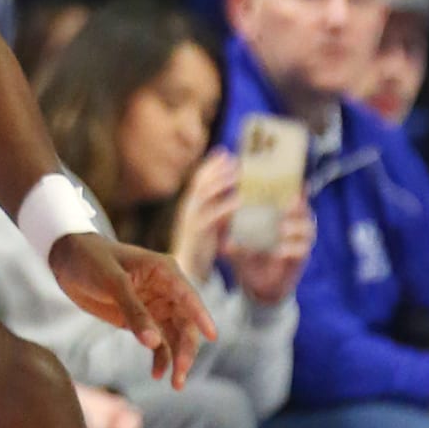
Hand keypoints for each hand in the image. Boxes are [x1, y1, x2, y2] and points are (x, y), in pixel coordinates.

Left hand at [50, 233, 216, 386]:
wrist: (68, 261)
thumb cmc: (91, 261)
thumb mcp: (112, 283)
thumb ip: (133, 311)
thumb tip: (153, 342)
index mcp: (164, 272)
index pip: (188, 296)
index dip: (201, 316)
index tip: (212, 336)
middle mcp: (166, 290)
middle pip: (186, 323)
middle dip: (186, 349)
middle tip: (181, 374)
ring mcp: (156, 306)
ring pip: (175, 336)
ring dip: (177, 359)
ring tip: (175, 384)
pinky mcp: (143, 320)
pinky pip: (158, 342)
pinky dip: (160, 358)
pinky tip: (157, 374)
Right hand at [170, 148, 238, 286]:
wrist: (189, 274)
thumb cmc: (202, 248)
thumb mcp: (210, 225)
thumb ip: (219, 209)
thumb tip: (237, 194)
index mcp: (191, 206)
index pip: (199, 179)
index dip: (211, 165)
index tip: (226, 153)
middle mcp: (188, 210)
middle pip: (200, 182)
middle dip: (217, 169)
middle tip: (235, 160)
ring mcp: (191, 221)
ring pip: (203, 195)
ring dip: (221, 182)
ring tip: (238, 174)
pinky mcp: (198, 234)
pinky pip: (211, 216)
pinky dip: (225, 206)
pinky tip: (239, 202)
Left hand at [226, 198, 315, 305]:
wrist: (255, 285)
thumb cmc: (247, 257)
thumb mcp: (235, 242)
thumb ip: (229, 232)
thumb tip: (218, 220)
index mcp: (279, 217)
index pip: (290, 199)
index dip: (293, 190)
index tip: (289, 184)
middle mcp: (293, 227)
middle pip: (304, 211)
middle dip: (299, 206)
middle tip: (289, 203)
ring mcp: (298, 243)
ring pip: (308, 229)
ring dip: (296, 227)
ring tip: (282, 229)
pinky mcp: (299, 260)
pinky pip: (302, 251)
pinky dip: (291, 249)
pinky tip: (279, 252)